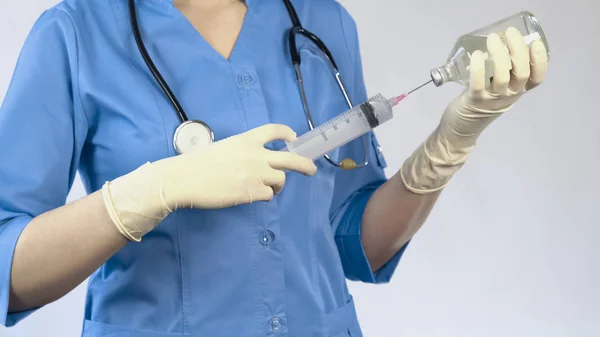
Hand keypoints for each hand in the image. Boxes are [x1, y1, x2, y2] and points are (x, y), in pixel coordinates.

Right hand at [102, 124, 316, 240]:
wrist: (184, 179)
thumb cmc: (196, 164)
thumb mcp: (222, 148)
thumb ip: (241, 153)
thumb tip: (253, 164)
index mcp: (246, 139)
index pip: (273, 130)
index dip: (286, 133)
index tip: (293, 137)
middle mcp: (256, 154)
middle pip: (290, 158)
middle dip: (305, 165)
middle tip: (311, 169)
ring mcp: (256, 174)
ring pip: (281, 180)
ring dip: (277, 185)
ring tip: (268, 189)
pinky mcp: (252, 192)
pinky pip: (268, 195)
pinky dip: (264, 196)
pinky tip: (252, 195)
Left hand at [441, 27, 548, 144]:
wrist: (461, 128)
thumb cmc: (479, 103)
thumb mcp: (495, 88)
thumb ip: (499, 71)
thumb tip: (498, 41)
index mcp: (517, 92)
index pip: (536, 79)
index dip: (540, 62)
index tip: (536, 44)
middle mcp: (509, 96)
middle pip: (521, 73)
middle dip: (518, 50)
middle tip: (510, 32)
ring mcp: (493, 100)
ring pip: (502, 77)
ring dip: (499, 55)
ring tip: (492, 39)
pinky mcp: (475, 101)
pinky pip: (479, 84)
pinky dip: (479, 68)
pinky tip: (477, 55)